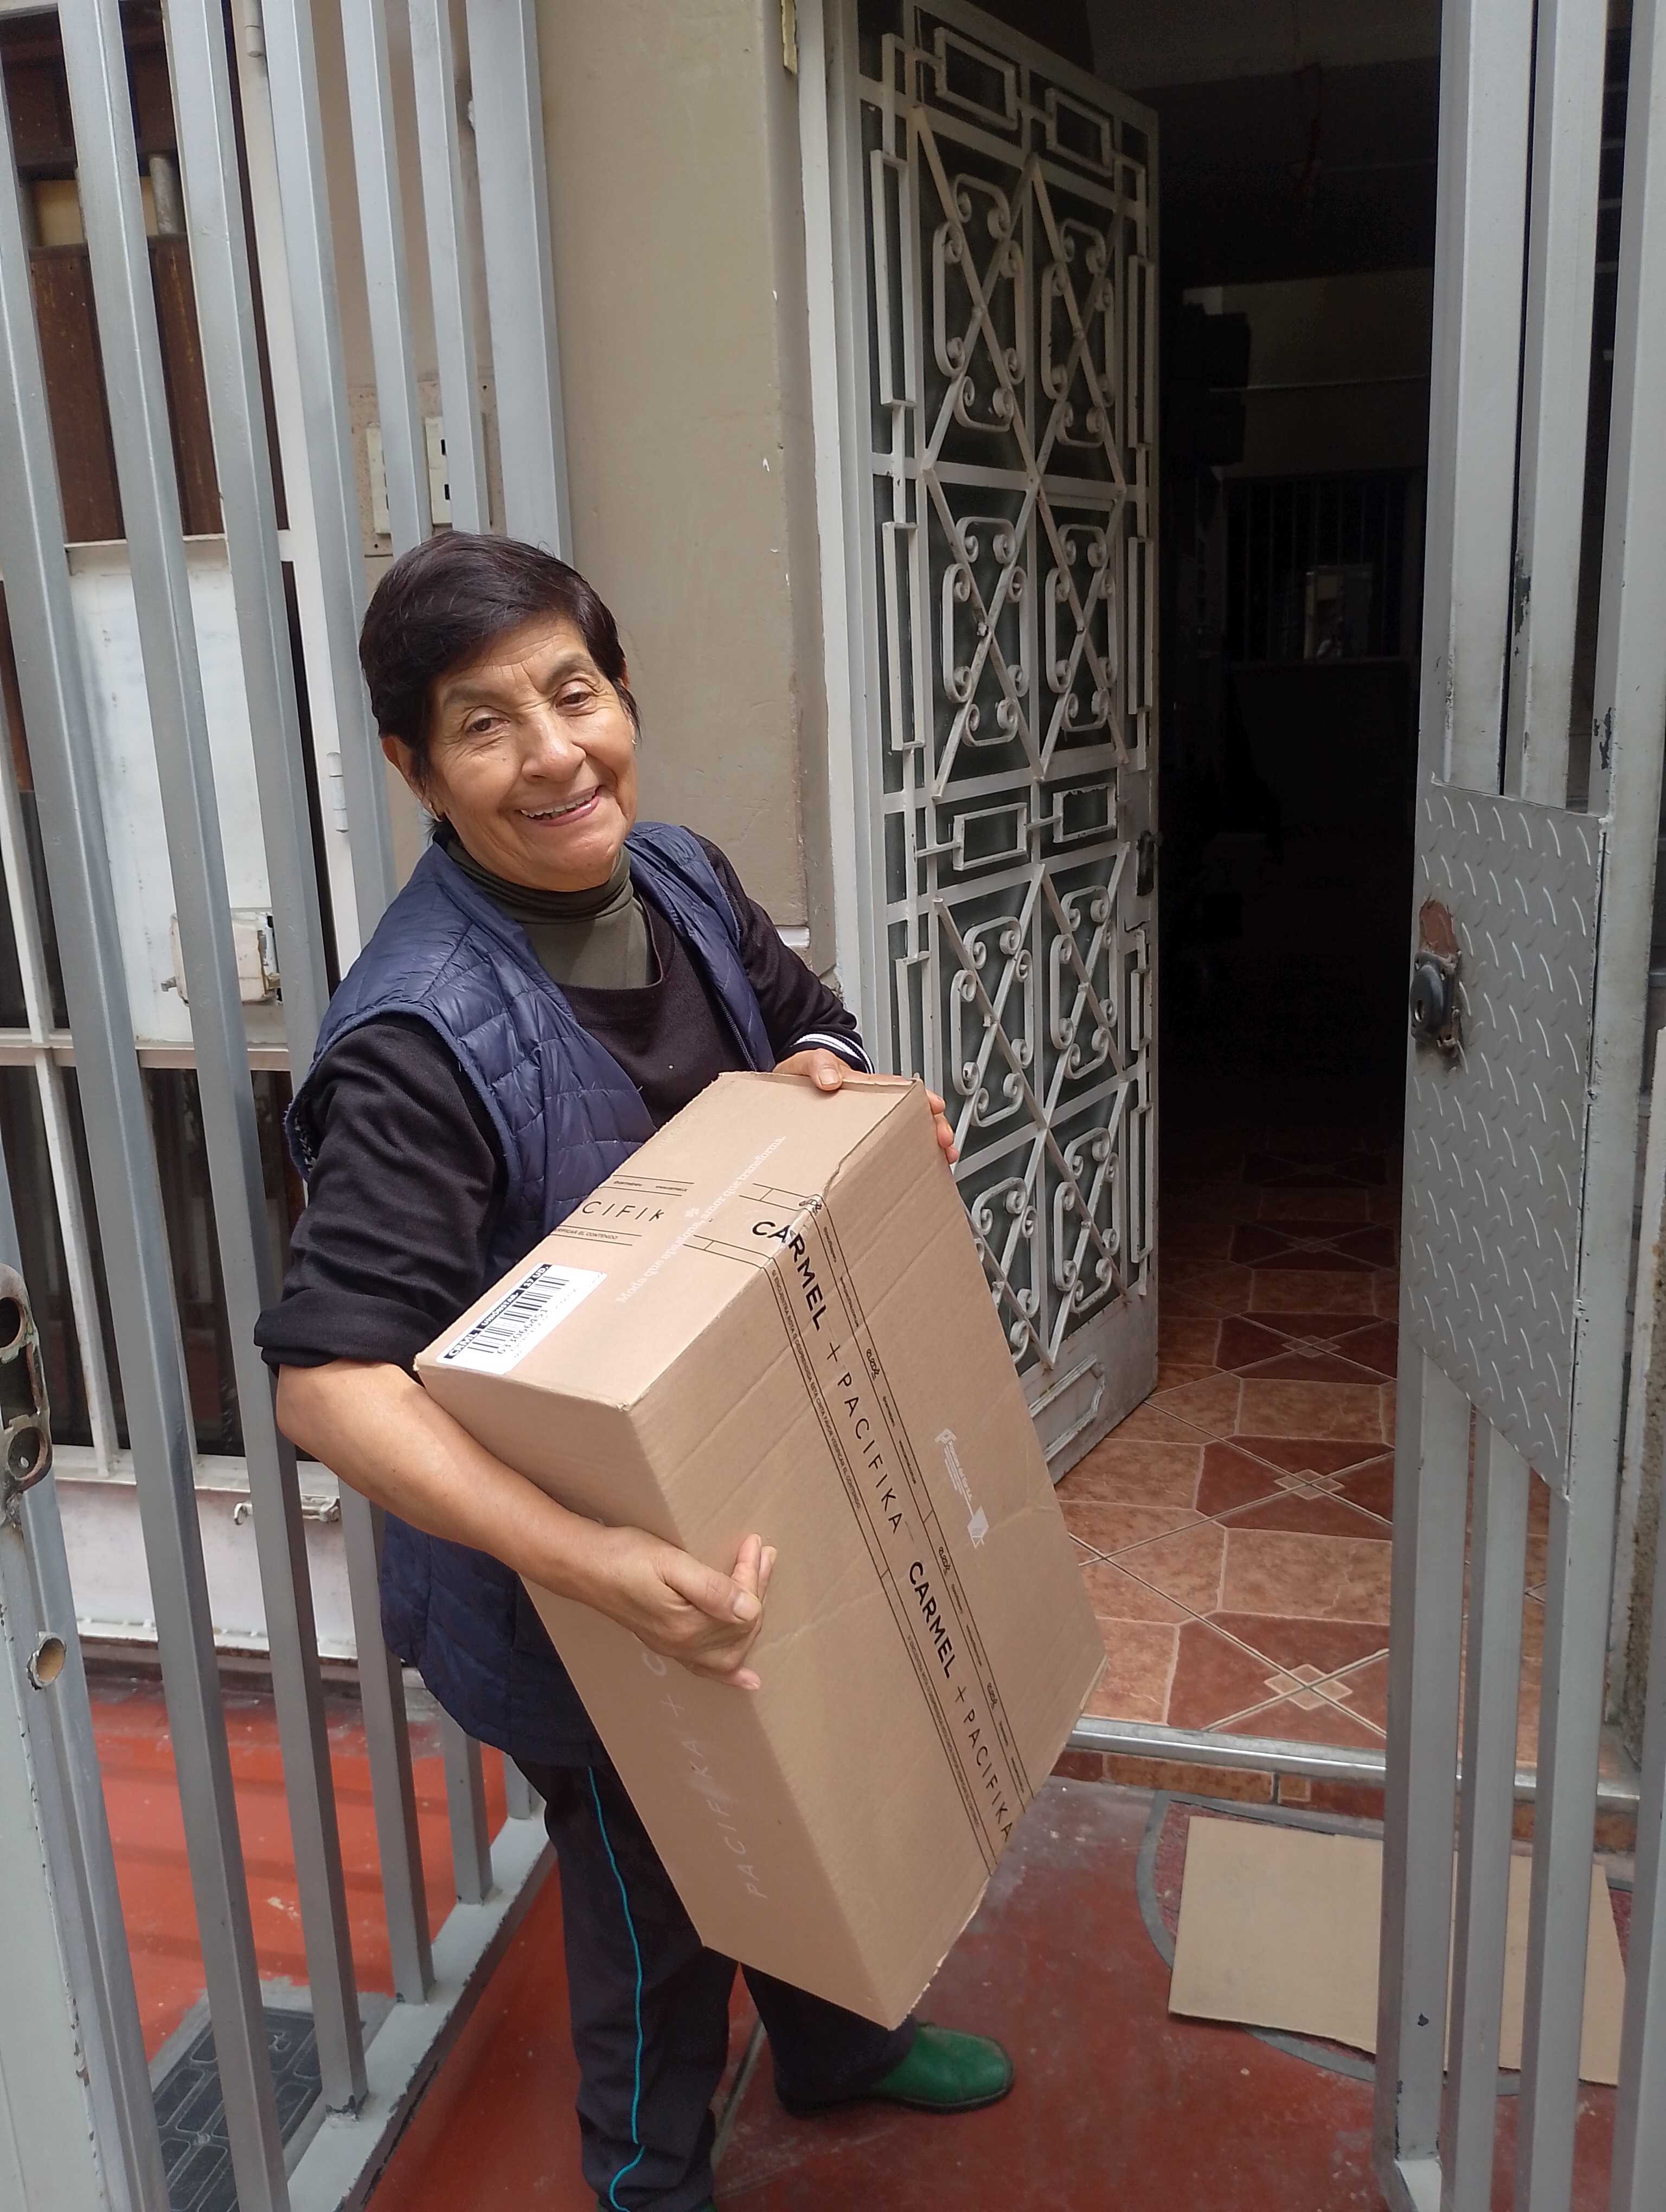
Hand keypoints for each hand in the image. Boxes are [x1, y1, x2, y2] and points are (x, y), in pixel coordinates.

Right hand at [584, 1526, 777, 1689]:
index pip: (742, 1608)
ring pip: (730, 1645)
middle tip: (762, 1552)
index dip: (752, 1574)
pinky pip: (705, 1667)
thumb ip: (712, 1589)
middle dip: (756, 1589)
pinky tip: (746, 1678)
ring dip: (751, 1616)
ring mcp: (674, 1648)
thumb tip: (750, 1610)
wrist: (583, 1566)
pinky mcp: (666, 1642)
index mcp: (688, 1627)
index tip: (753, 1542)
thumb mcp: (671, 1563)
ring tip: (760, 1580)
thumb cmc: (624, 1557)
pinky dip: (730, 1672)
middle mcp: (684, 1646)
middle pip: (741, 1627)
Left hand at [774, 1048, 959, 1163]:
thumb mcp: (809, 1062)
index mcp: (866, 1086)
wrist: (794, 1083)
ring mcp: (871, 1121)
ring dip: (928, 1144)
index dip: (922, 1098)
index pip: (901, 1089)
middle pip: (914, 1113)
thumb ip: (818, 1065)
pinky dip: (908, 1158)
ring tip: (943, 1160)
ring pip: (908, 1131)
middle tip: (945, 1143)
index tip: (936, 1107)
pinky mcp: (861, 1137)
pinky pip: (890, 1146)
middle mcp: (875, 1103)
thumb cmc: (806, 1072)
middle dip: (935, 1126)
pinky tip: (919, 1170)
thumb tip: (830, 1079)